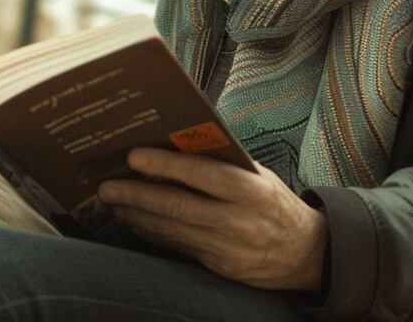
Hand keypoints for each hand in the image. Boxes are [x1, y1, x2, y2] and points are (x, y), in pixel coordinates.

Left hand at [97, 147, 327, 290]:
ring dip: (136, 215)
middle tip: (106, 186)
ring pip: (171, 231)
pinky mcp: (219, 267)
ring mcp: (227, 248)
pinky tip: (134, 221)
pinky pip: (178, 247)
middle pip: (177, 207)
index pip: (201, 174)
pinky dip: (152, 233)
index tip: (133, 157)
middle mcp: (238, 220)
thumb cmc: (274, 203)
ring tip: (112, 202)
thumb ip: (223, 163)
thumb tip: (174, 145)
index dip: (164, 165)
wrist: (305, 253)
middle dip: (136, 195)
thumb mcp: (258, 176)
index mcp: (250, 190)